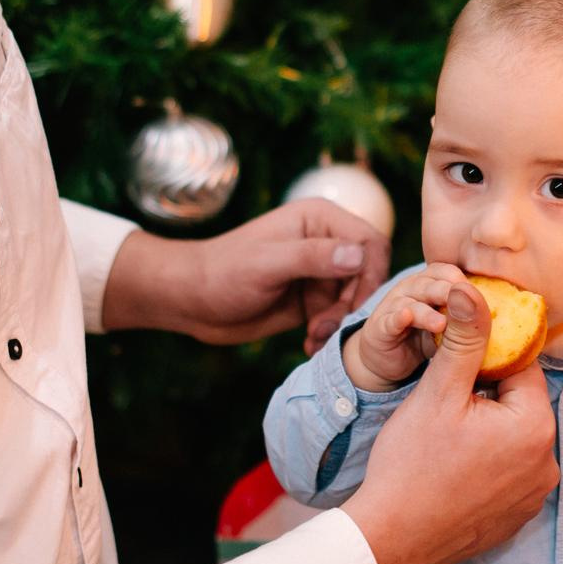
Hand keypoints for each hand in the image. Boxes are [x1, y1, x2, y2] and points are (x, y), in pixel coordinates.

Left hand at [101, 200, 389, 353]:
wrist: (191, 301)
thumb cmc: (222, 272)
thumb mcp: (268, 263)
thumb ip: (313, 257)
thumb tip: (359, 255)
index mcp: (320, 220)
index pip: (371, 242)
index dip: (371, 274)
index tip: (354, 304)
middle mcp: (326, 243)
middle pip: (368, 275)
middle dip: (353, 305)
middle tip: (327, 326)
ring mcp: (320, 274)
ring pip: (355, 301)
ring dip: (340, 323)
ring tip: (313, 337)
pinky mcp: (312, 301)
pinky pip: (338, 319)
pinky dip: (329, 334)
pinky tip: (309, 343)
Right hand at [343, 263, 469, 391]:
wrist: (388, 361)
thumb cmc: (425, 339)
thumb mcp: (452, 330)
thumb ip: (471, 322)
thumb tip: (508, 318)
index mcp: (432, 286)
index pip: (447, 271)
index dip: (462, 278)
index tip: (481, 292)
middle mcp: (412, 290)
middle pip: (431, 280)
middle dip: (449, 289)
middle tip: (466, 301)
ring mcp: (394, 307)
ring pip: (411, 300)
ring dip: (428, 308)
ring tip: (443, 322)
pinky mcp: (380, 328)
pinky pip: (389, 320)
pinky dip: (399, 318)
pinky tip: (407, 318)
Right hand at [343, 281, 558, 563]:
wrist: (391, 537)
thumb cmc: (410, 463)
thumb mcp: (438, 392)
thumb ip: (464, 338)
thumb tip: (473, 290)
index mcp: (536, 426)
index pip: (521, 369)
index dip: (485, 363)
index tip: (455, 371)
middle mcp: (548, 462)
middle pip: (520, 405)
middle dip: (488, 398)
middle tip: (445, 409)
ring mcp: (535, 494)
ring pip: (515, 439)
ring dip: (489, 431)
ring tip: (446, 440)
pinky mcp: (519, 517)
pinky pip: (510, 474)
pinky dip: (488, 466)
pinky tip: (454, 469)